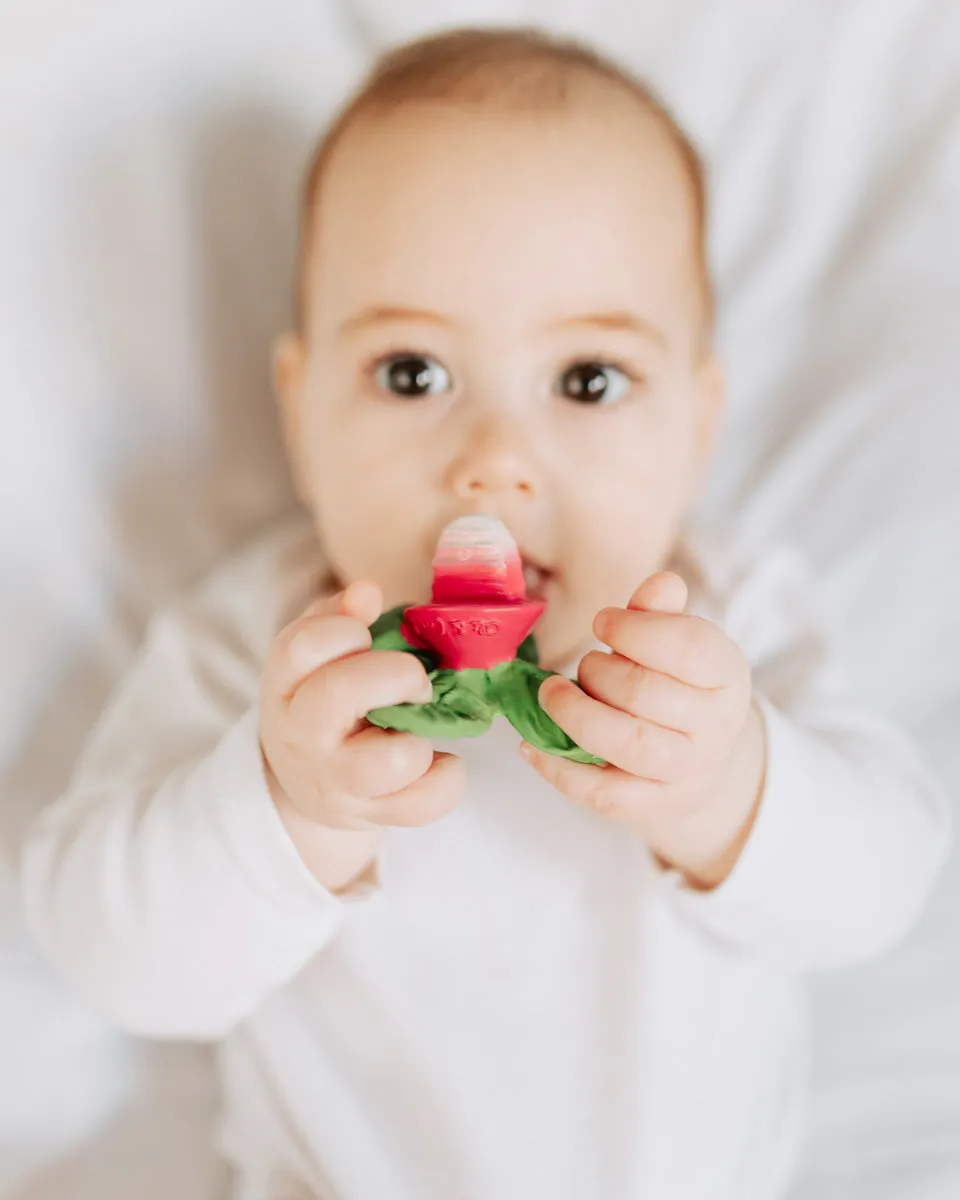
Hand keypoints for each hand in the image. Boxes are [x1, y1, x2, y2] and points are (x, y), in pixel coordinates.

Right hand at [260, 581, 464, 889]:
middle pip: (340, 694)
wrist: (307, 782)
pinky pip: (424, 803)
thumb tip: (367, 590)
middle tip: (415, 681)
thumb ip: (338, 617)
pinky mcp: (371, 814)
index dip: (347, 630)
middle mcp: (303, 734)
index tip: (365, 637)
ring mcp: (336, 780)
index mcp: (287, 684)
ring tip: (417, 729)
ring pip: (390, 760)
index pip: (304, 645)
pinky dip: (447, 780)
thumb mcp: (313, 656)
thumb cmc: (321, 699)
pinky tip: (438, 762)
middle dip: (396, 675)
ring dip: (419, 737)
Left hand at [520, 572, 765, 887]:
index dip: (635, 628)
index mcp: (726, 674)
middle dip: (598, 672)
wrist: (699, 757)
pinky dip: (558, 768)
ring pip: (627, 743)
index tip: (602, 621)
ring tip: (550, 694)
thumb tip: (661, 584)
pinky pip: (602, 792)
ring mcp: (686, 772)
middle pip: (645, 693)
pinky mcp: (652, 805)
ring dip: (575, 714)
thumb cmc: (676, 683)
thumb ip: (660, 612)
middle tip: (583, 665)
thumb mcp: (676, 642)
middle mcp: (715, 727)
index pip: (687, 647)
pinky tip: (530, 744)